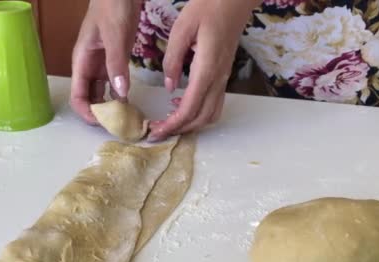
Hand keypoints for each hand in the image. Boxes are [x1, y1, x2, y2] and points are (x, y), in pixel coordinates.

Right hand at [70, 0, 141, 123]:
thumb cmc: (112, 6)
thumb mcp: (114, 36)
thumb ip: (116, 64)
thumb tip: (119, 94)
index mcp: (82, 61)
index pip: (78, 96)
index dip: (87, 113)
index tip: (103, 123)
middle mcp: (89, 66)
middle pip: (89, 98)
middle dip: (100, 113)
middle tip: (119, 125)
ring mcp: (102, 63)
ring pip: (101, 92)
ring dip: (111, 105)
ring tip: (126, 118)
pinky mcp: (114, 59)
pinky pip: (114, 82)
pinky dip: (120, 94)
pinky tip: (131, 102)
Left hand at [148, 0, 258, 140]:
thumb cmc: (208, 7)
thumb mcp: (181, 29)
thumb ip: (172, 60)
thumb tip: (169, 87)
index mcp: (207, 69)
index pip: (189, 109)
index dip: (172, 125)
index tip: (154, 132)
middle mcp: (218, 78)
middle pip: (201, 118)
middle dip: (178, 130)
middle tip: (157, 131)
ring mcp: (224, 78)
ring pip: (210, 114)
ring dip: (190, 124)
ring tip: (168, 122)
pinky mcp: (224, 74)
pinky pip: (214, 103)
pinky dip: (199, 113)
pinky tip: (181, 104)